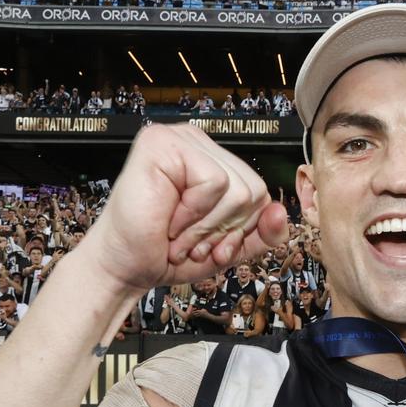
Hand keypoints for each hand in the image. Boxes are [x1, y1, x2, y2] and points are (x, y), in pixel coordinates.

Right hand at [83, 124, 286, 292]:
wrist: (125, 267)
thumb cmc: (167, 253)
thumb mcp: (228, 247)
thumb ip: (260, 234)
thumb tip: (280, 212)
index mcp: (212, 161)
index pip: (259, 192)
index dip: (240, 228)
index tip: (208, 244)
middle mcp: (197, 144)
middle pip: (254, 190)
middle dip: (224, 229)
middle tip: (190, 241)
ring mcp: (179, 138)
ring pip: (238, 189)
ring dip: (206, 226)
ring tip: (179, 234)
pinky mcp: (163, 143)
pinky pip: (215, 182)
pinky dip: (194, 213)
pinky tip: (170, 219)